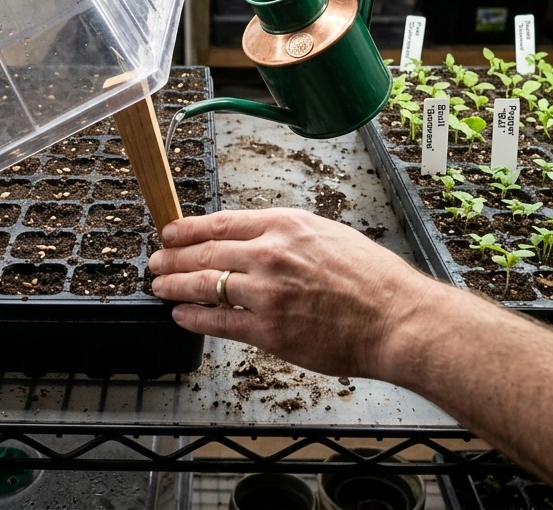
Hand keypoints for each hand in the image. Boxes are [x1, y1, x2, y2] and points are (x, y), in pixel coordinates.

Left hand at [149, 208, 441, 379]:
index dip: (189, 228)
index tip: (170, 232)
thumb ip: (287, 235)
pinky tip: (180, 315)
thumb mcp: (327, 234)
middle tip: (155, 261)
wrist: (397, 318)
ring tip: (159, 286)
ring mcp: (266, 293)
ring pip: (204, 285)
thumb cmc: (373, 279)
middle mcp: (270, 254)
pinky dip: (193, 318)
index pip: (222, 222)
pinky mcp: (268, 330)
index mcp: (285, 225)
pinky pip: (218, 322)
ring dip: (174, 285)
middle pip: (206, 252)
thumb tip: (253, 240)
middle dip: (173, 257)